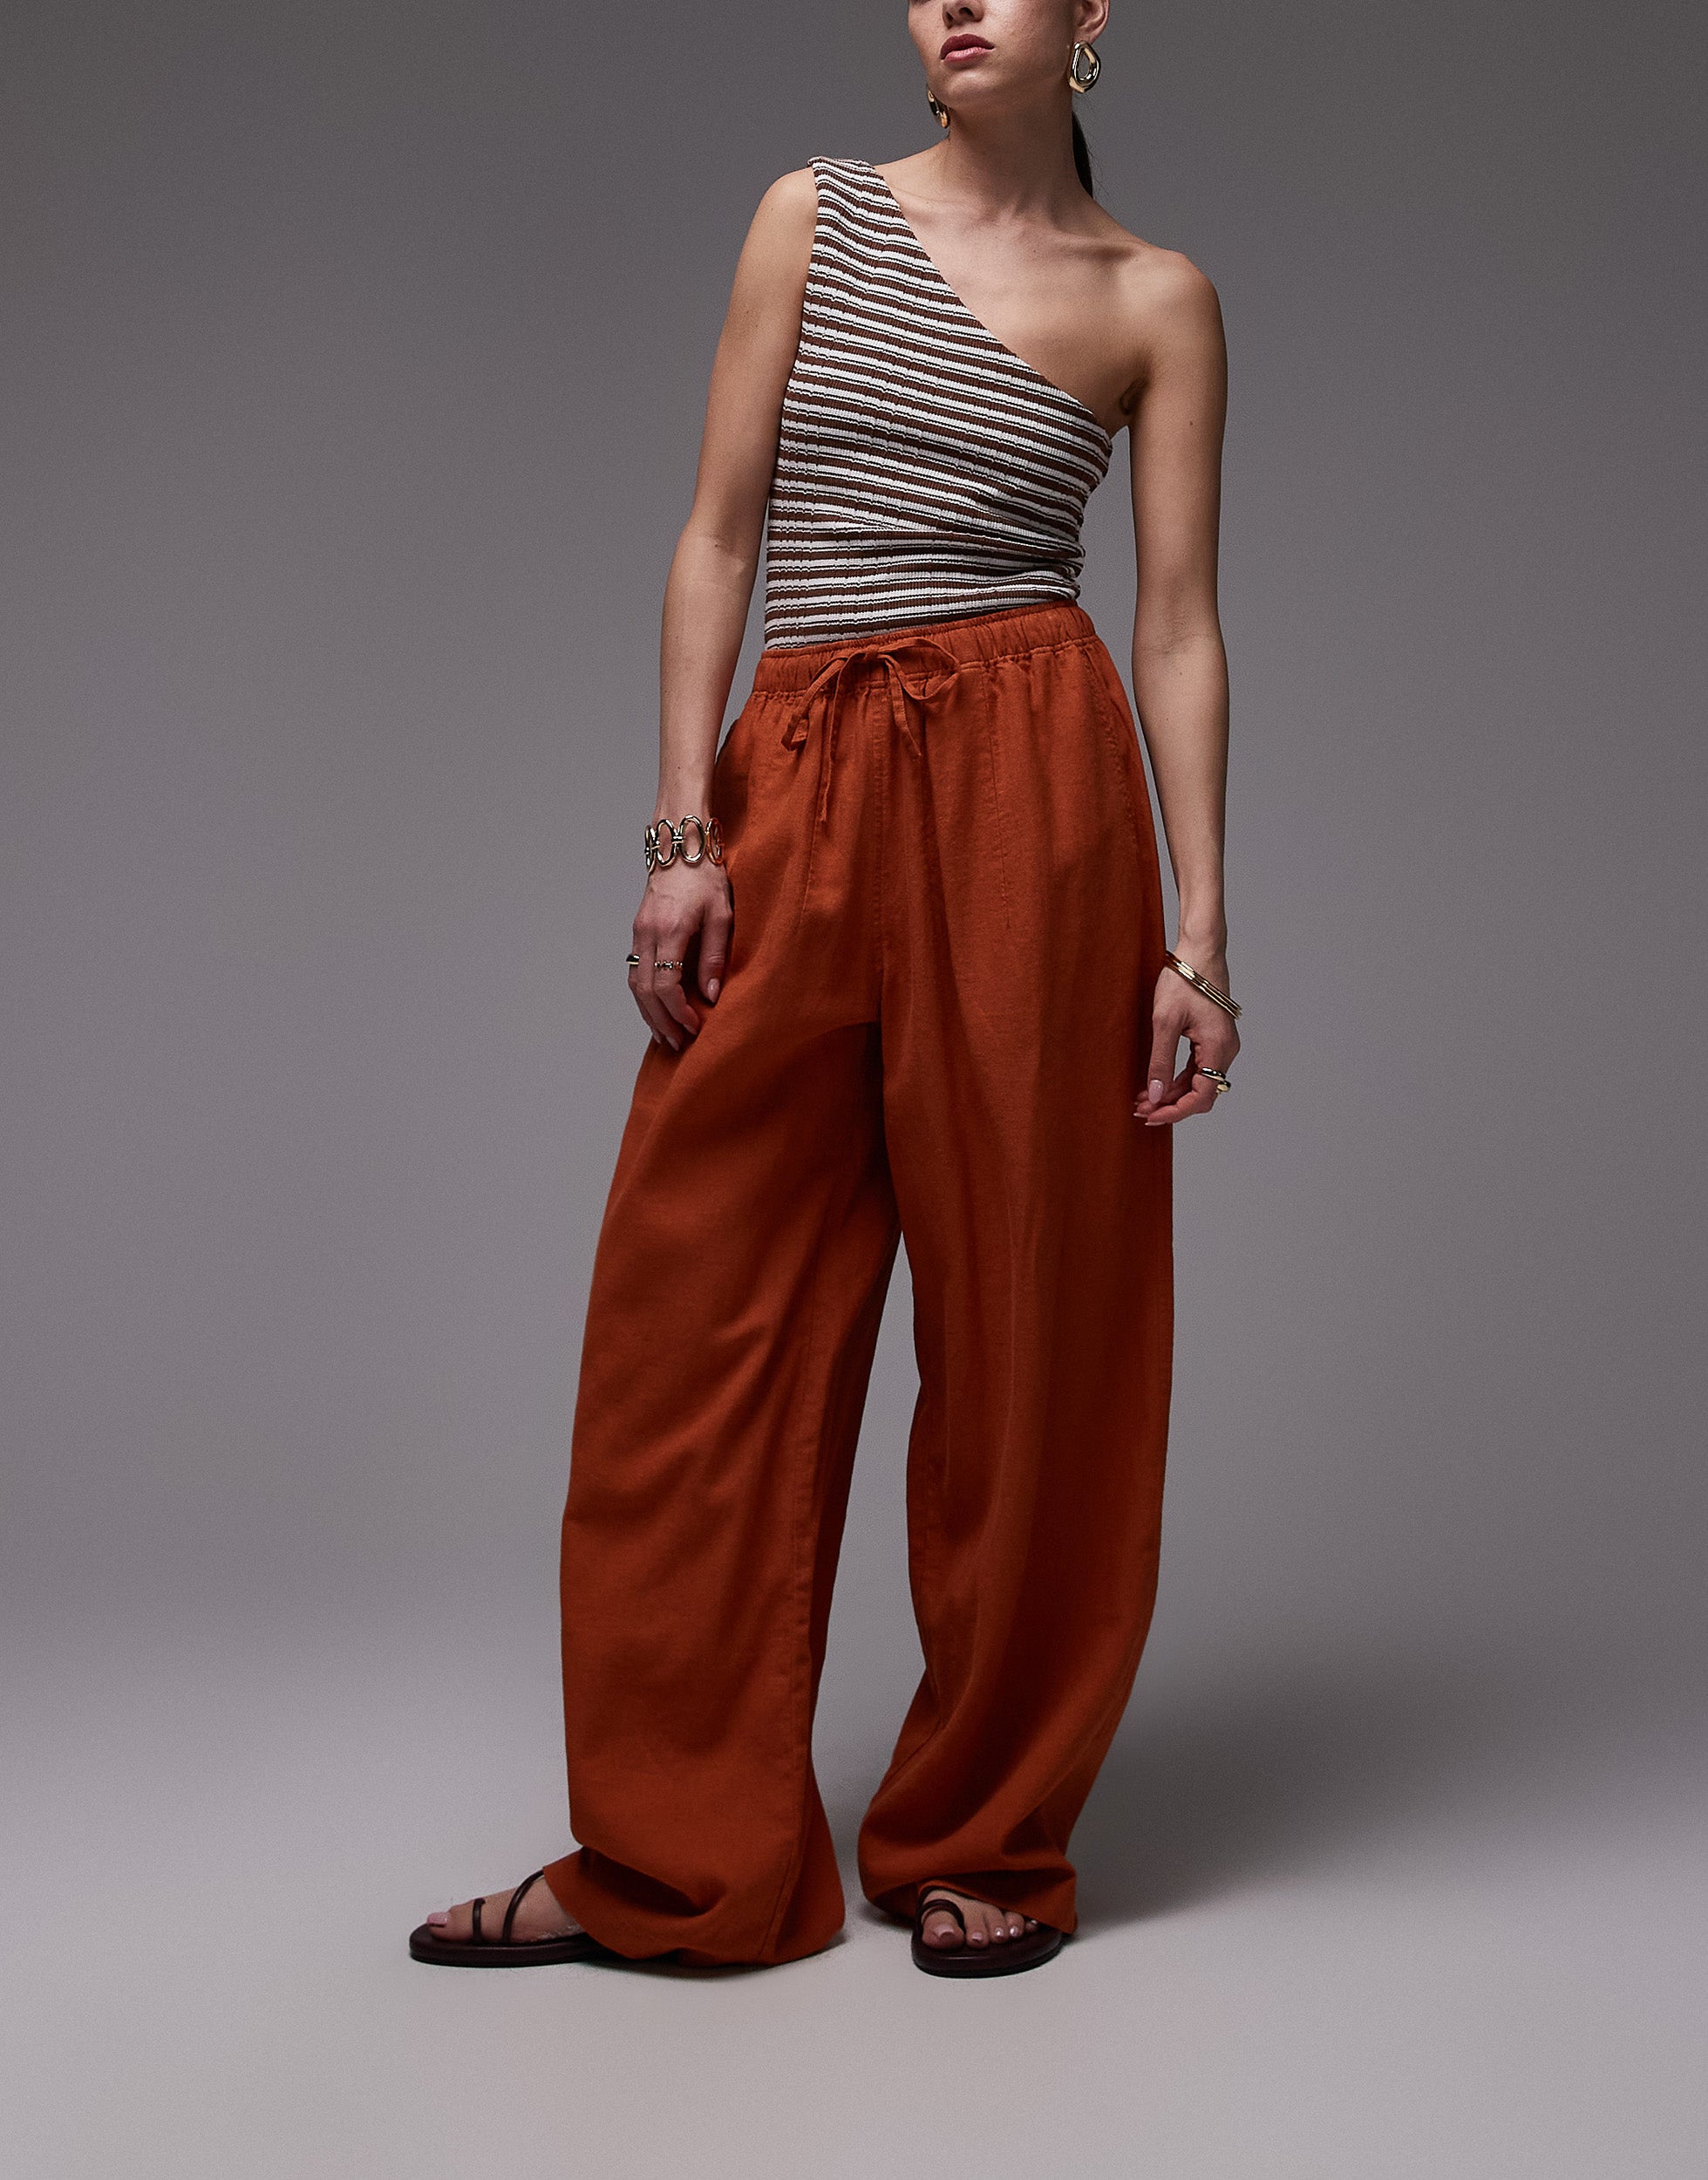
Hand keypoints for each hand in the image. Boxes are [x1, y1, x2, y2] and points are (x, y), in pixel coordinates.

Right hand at [628, 859, 732, 1051]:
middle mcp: (648, 933)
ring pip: (635, 984)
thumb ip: (715, 956)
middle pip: (646, 990)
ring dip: (649, 1014)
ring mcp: (638, 933)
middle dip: (661, 1021)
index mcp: (670, 929)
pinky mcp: (638, 932)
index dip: (678, 1011)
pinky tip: (655, 1011)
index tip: (694, 1026)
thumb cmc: (706, 878)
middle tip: (678, 1043)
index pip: (665, 983)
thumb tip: (711, 996)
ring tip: (665, 1036)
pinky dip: (644, 997)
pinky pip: (635, 972)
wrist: (680, 849)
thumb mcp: (722, 915)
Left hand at [1135, 951, 1239, 1124]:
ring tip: (1143, 1099)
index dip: (1175, 1111)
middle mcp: (1226, 1050)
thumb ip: (1160, 1061)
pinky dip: (1177, 1079)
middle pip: (1202, 1094)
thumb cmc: (1184, 981)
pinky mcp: (1214, 1039)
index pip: (1201, 1096)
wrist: (1199, 952)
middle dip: (1171, 1105)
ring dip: (1172, 1094)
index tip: (1150, 1116)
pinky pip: (1197, 1069)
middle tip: (1141, 1110)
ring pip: (1198, 1083)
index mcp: (1218, 1048)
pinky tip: (1156, 1083)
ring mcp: (1222, 1045)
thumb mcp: (1165, 1022)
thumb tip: (1155, 1095)